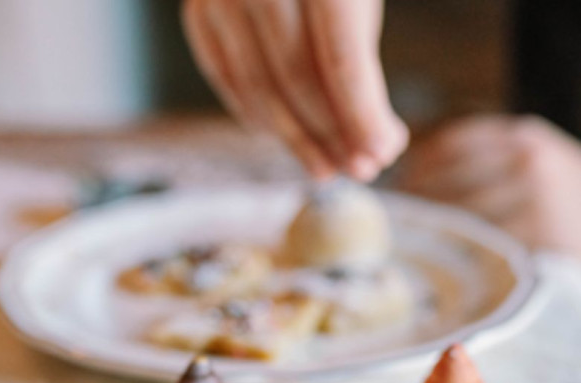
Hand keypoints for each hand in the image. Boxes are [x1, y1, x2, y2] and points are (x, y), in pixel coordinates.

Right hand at [182, 0, 408, 181]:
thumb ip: (359, 46)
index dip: (361, 112)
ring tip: (328, 167)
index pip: (339, 53)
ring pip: (258, 87)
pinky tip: (283, 137)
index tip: (383, 152)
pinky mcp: (197, 6)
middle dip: (332, 133)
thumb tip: (374, 137)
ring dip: (296, 138)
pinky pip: (225, 75)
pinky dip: (255, 114)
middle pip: (295, 77)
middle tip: (362, 168)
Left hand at [397, 115, 580, 298]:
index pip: (448, 144)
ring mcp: (533, 194)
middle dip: (412, 206)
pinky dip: (457, 256)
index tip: (391, 191)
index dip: (412, 169)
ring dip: (427, 235)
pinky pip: (484, 245)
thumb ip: (493, 165)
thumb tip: (421, 185)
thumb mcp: (543, 162)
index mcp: (521, 136)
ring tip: (404, 251)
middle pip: (443, 181)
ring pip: (458, 215)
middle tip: (387, 229)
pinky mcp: (541, 232)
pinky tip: (439, 267)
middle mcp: (525, 157)